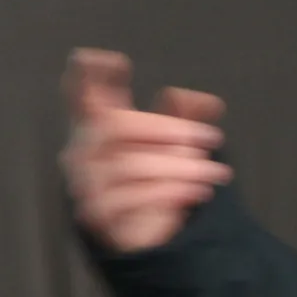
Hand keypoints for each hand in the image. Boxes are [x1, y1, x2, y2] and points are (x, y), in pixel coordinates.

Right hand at [62, 49, 232, 252]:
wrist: (141, 237)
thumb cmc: (153, 181)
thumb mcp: (171, 147)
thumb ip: (185, 119)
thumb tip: (208, 101)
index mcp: (96, 130)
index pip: (81, 99)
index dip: (86, 77)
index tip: (105, 58)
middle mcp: (82, 153)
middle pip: (115, 127)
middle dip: (169, 130)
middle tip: (212, 139)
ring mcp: (85, 184)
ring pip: (131, 165)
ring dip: (181, 167)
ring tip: (214, 173)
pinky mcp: (98, 214)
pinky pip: (134, 198)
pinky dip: (173, 192)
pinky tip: (199, 192)